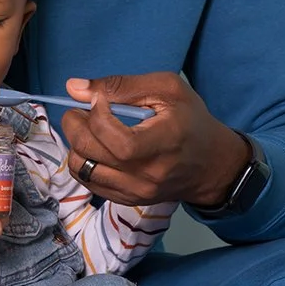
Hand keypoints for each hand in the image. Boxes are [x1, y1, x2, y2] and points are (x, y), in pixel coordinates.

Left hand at [61, 72, 247, 209]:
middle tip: (82, 111)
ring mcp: (136, 192)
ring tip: (89, 130)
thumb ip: (121, 86)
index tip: (100, 101)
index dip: (96, 116)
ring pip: (82, 169)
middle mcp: (148, 176)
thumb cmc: (191, 120)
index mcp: (163, 145)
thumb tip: (74, 88)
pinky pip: (89, 182)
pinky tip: (97, 147)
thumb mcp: (166, 89)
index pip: (114, 138)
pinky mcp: (128, 199)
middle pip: (90, 153)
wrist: (211, 164)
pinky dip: (84, 161)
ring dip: (77, 144)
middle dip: (75, 125)